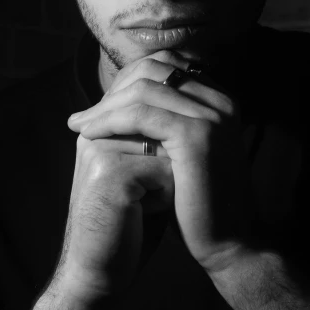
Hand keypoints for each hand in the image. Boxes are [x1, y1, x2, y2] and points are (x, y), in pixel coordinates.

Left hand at [67, 50, 258, 277]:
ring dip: (104, 106)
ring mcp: (212, 115)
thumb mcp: (182, 152)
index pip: (166, 65)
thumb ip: (166, 122)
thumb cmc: (200, 202)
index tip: (100, 104)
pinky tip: (89, 135)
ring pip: (143, 89)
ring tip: (79, 125)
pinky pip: (141, 115)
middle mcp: (220, 100)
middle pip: (154, 70)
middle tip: (83, 115)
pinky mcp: (197, 135)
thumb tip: (123, 99)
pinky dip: (110, 120)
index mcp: (219, 99)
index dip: (127, 79)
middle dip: (113, 89)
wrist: (230, 244)